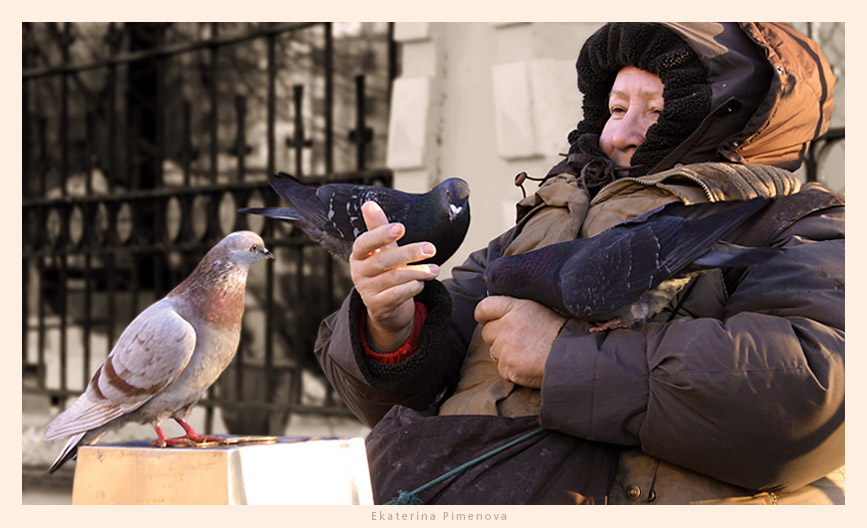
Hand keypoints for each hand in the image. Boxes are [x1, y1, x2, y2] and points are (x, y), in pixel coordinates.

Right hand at [350, 201, 439, 351]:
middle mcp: (359, 273)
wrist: (386, 306)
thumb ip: (378, 227)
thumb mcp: (383, 249)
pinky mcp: (378, 307)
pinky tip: (422, 283)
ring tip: (435, 269)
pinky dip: (412, 287)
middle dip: (409, 253)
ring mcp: (367, 291)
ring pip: (394, 278)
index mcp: (359, 255)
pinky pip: (397, 295)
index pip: (364, 243)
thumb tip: (369, 203)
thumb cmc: (385, 270)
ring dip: (418, 272)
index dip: (381, 234)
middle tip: (431, 248)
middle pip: (384, 261)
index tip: (400, 227)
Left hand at [474, 296, 566, 388]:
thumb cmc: (561, 333)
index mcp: (517, 307)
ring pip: (494, 352)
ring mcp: (507, 346)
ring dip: (506, 355)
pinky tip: (529, 366)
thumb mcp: (539, 310)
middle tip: (519, 342)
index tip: (487, 320)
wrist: (575, 356)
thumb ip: (517, 310)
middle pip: (487, 332)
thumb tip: (498, 314)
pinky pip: (502, 369)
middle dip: (498, 338)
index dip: (484, 315)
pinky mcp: (508, 366)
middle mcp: (509, 324)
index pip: (484, 307)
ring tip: (528, 354)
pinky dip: (513, 370)